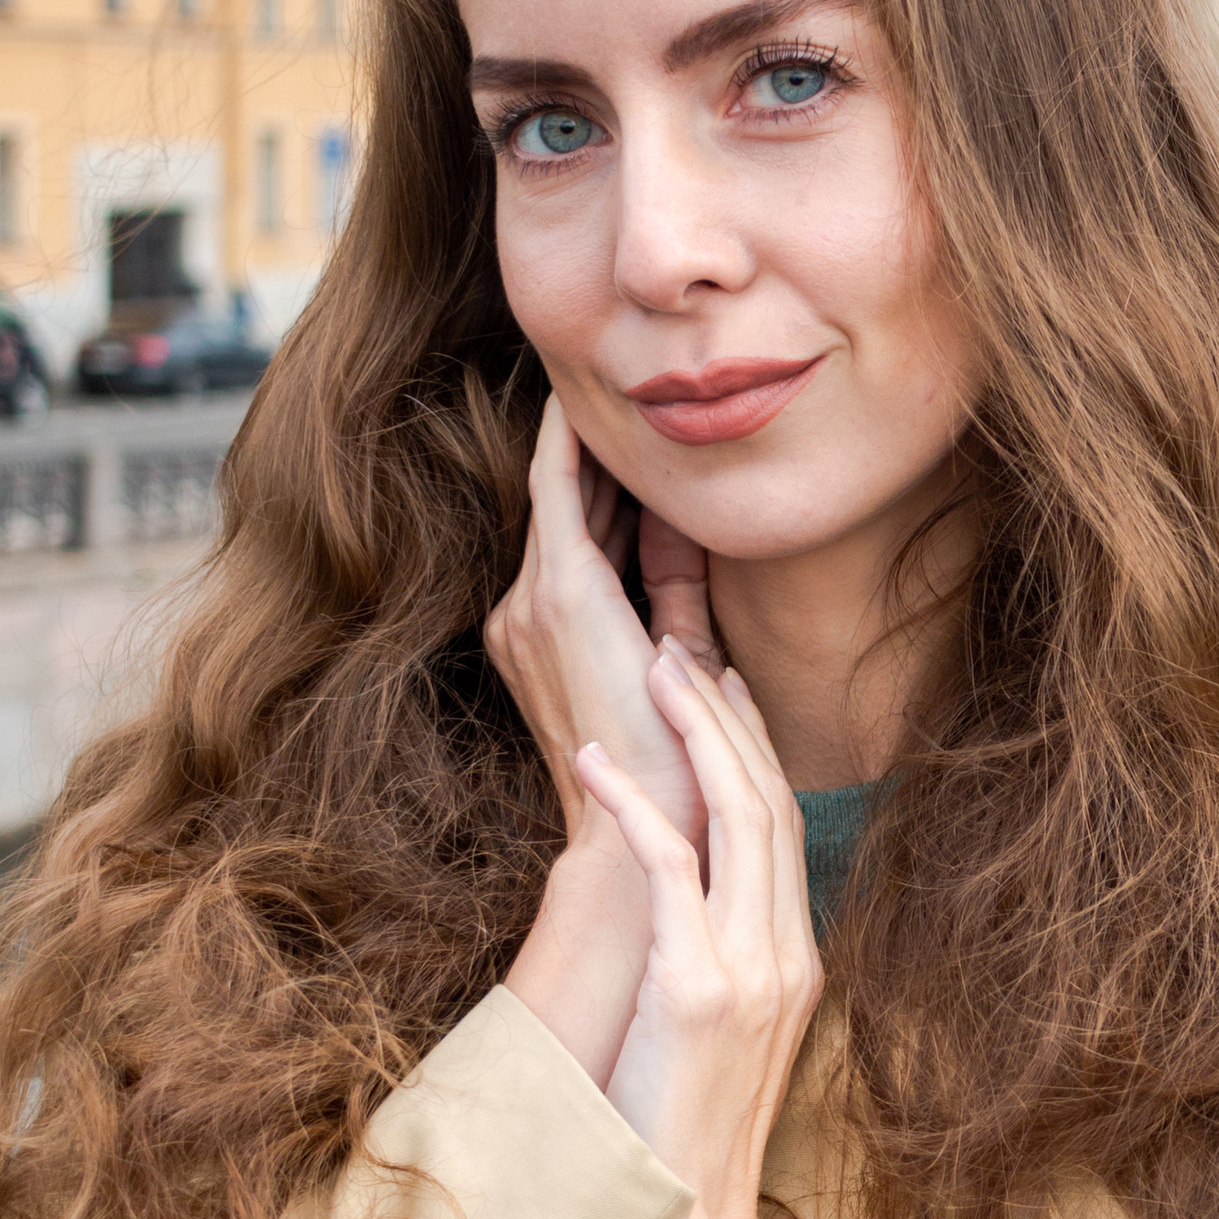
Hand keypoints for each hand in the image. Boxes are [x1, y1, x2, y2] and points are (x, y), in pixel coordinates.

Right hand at [494, 401, 717, 1085]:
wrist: (642, 841)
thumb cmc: (672, 775)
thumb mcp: (679, 669)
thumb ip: (679, 604)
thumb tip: (693, 542)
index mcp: (551, 641)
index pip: (585, 541)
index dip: (610, 487)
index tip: (637, 440)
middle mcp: (525, 615)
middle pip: (571, 510)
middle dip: (604, 456)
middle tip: (630, 388)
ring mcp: (533, 605)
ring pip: (566, 495)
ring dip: (593, 441)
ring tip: (612, 376)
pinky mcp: (560, 596)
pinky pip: (563, 493)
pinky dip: (573, 445)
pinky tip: (584, 397)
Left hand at [573, 644, 822, 1218]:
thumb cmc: (682, 1136)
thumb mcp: (716, 1037)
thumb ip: (716, 966)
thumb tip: (683, 918)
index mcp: (795, 958)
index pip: (782, 825)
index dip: (752, 746)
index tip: (718, 684)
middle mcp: (786, 952)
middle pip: (771, 801)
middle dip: (728, 716)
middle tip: (684, 645)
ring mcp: (752, 970)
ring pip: (739, 818)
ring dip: (694, 735)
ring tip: (653, 670)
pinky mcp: (701, 993)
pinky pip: (673, 873)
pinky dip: (636, 809)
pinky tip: (598, 763)